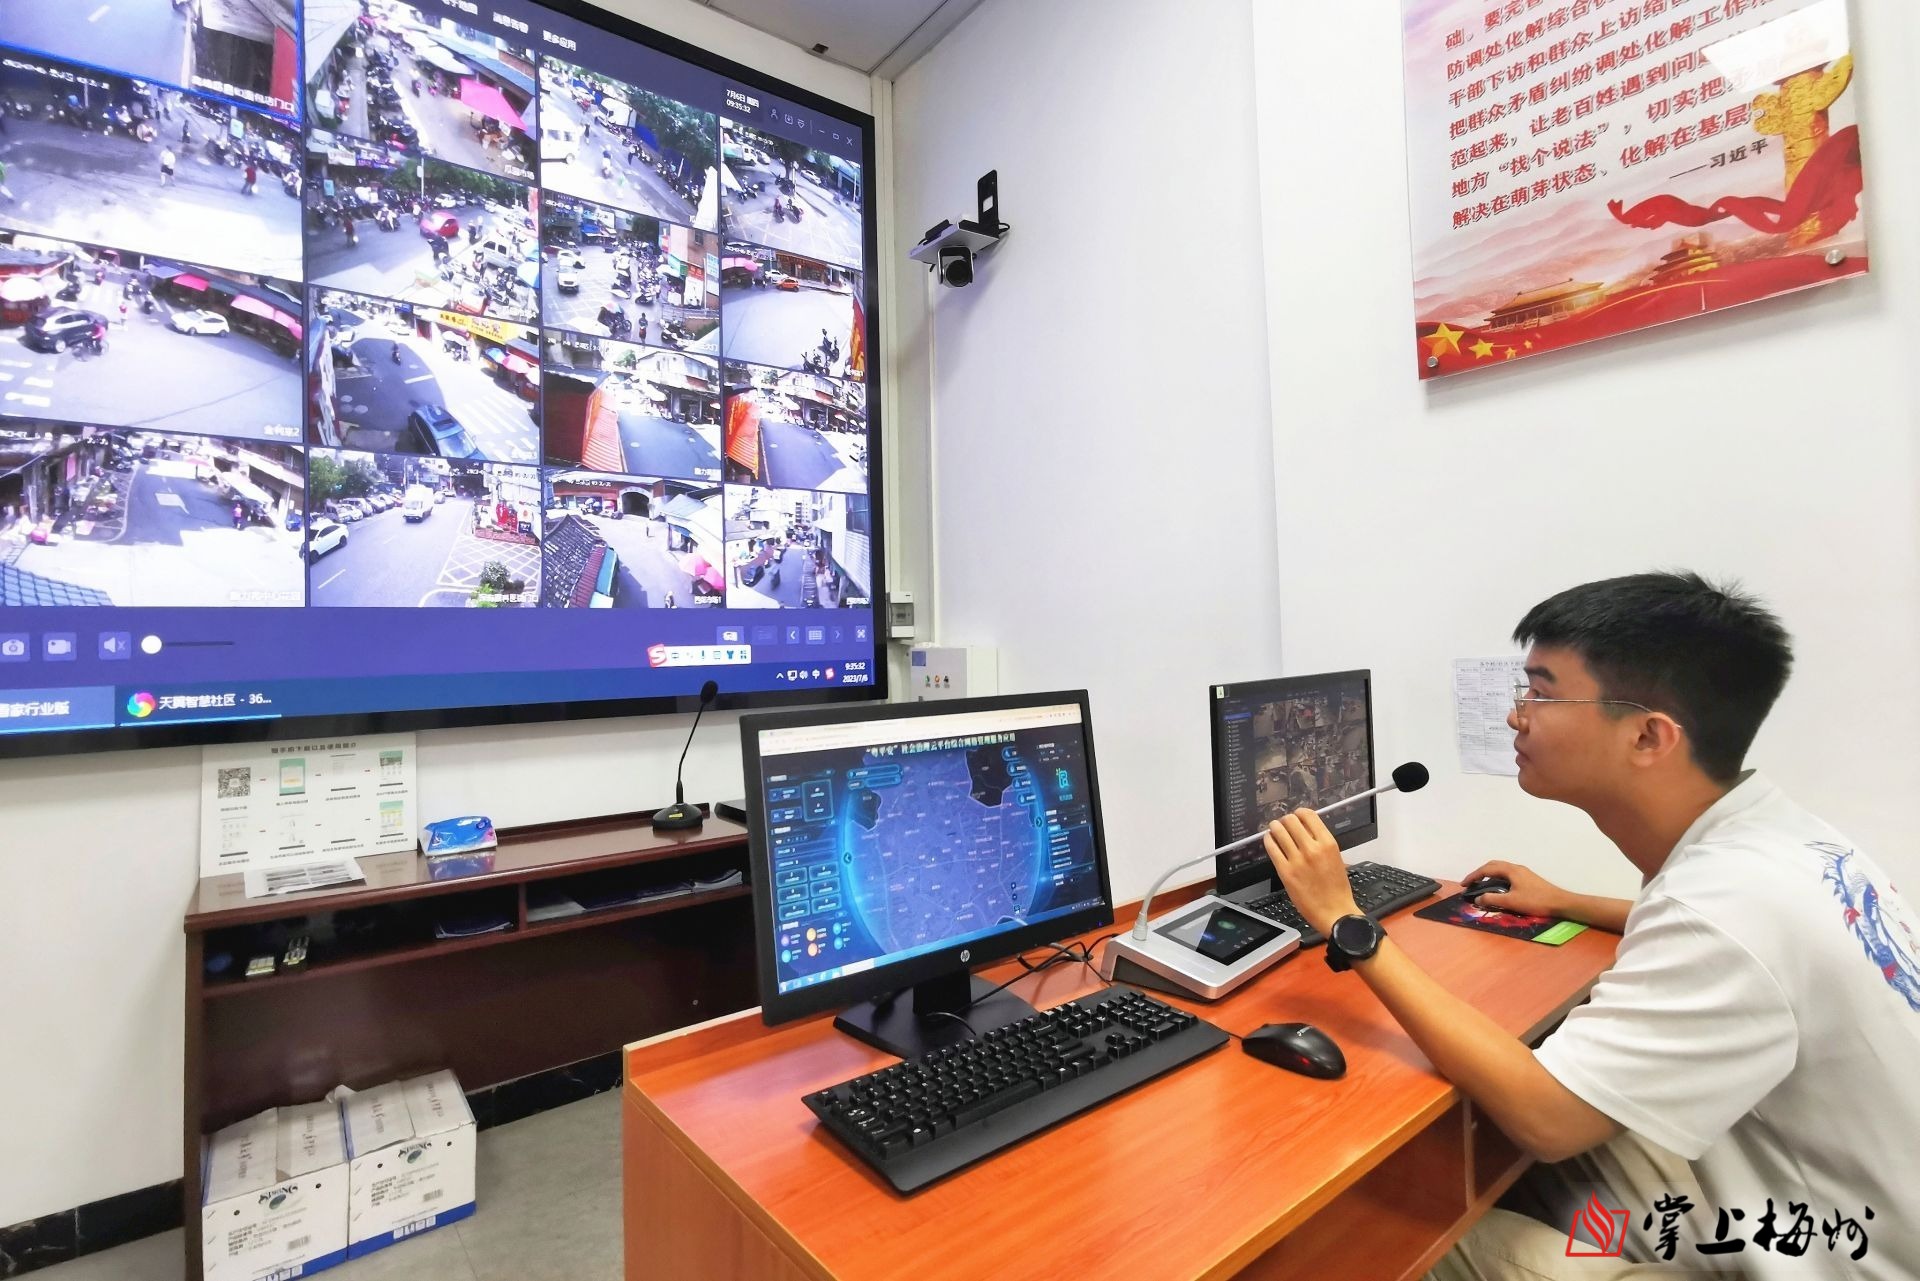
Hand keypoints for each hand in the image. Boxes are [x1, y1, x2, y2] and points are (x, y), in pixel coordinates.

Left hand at [1264, 809, 1359, 936]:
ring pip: (1279, 831)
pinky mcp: (1285, 871)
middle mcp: (1312, 848)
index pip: (1308, 816)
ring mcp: (1297, 860)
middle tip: (1284, 823)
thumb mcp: (1337, 858)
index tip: (1296, 815)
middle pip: (1291, 821)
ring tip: (1274, 828)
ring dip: (1275, 827)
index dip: (1299, 813)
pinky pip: (1272, 848)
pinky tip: (1269, 840)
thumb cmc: (1337, 888)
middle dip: (1286, 820)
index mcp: (1328, 843)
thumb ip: (1322, 843)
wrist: (1334, 911)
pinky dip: (1268, 841)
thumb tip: (1307, 830)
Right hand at [1459, 859, 1564, 916]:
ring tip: (1482, 885)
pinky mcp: (1528, 878)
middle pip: (1493, 865)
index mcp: (1511, 870)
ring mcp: (1523, 872)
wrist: (1560, 902)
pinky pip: (1507, 874)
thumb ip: (1492, 899)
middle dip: (1480, 872)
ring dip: (1489, 875)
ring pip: (1501, 869)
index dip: (1473, 876)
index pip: (1487, 869)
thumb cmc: (1536, 901)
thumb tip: (1478, 898)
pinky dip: (1498, 878)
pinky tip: (1499, 888)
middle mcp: (1516, 868)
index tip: (1464, 884)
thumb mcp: (1511, 902)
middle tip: (1471, 882)